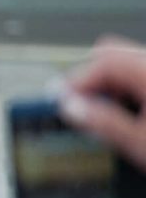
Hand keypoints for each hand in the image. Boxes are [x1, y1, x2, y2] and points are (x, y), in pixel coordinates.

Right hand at [62, 36, 145, 168]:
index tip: (59, 100)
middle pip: (112, 54)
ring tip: (99, 111)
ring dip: (108, 82)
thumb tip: (72, 108)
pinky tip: (125, 110)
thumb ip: (103, 123)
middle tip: (75, 105)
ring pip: (127, 61)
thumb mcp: (141, 143)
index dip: (76, 80)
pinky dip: (127, 86)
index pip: (103, 62)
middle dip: (89, 77)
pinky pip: (141, 72)